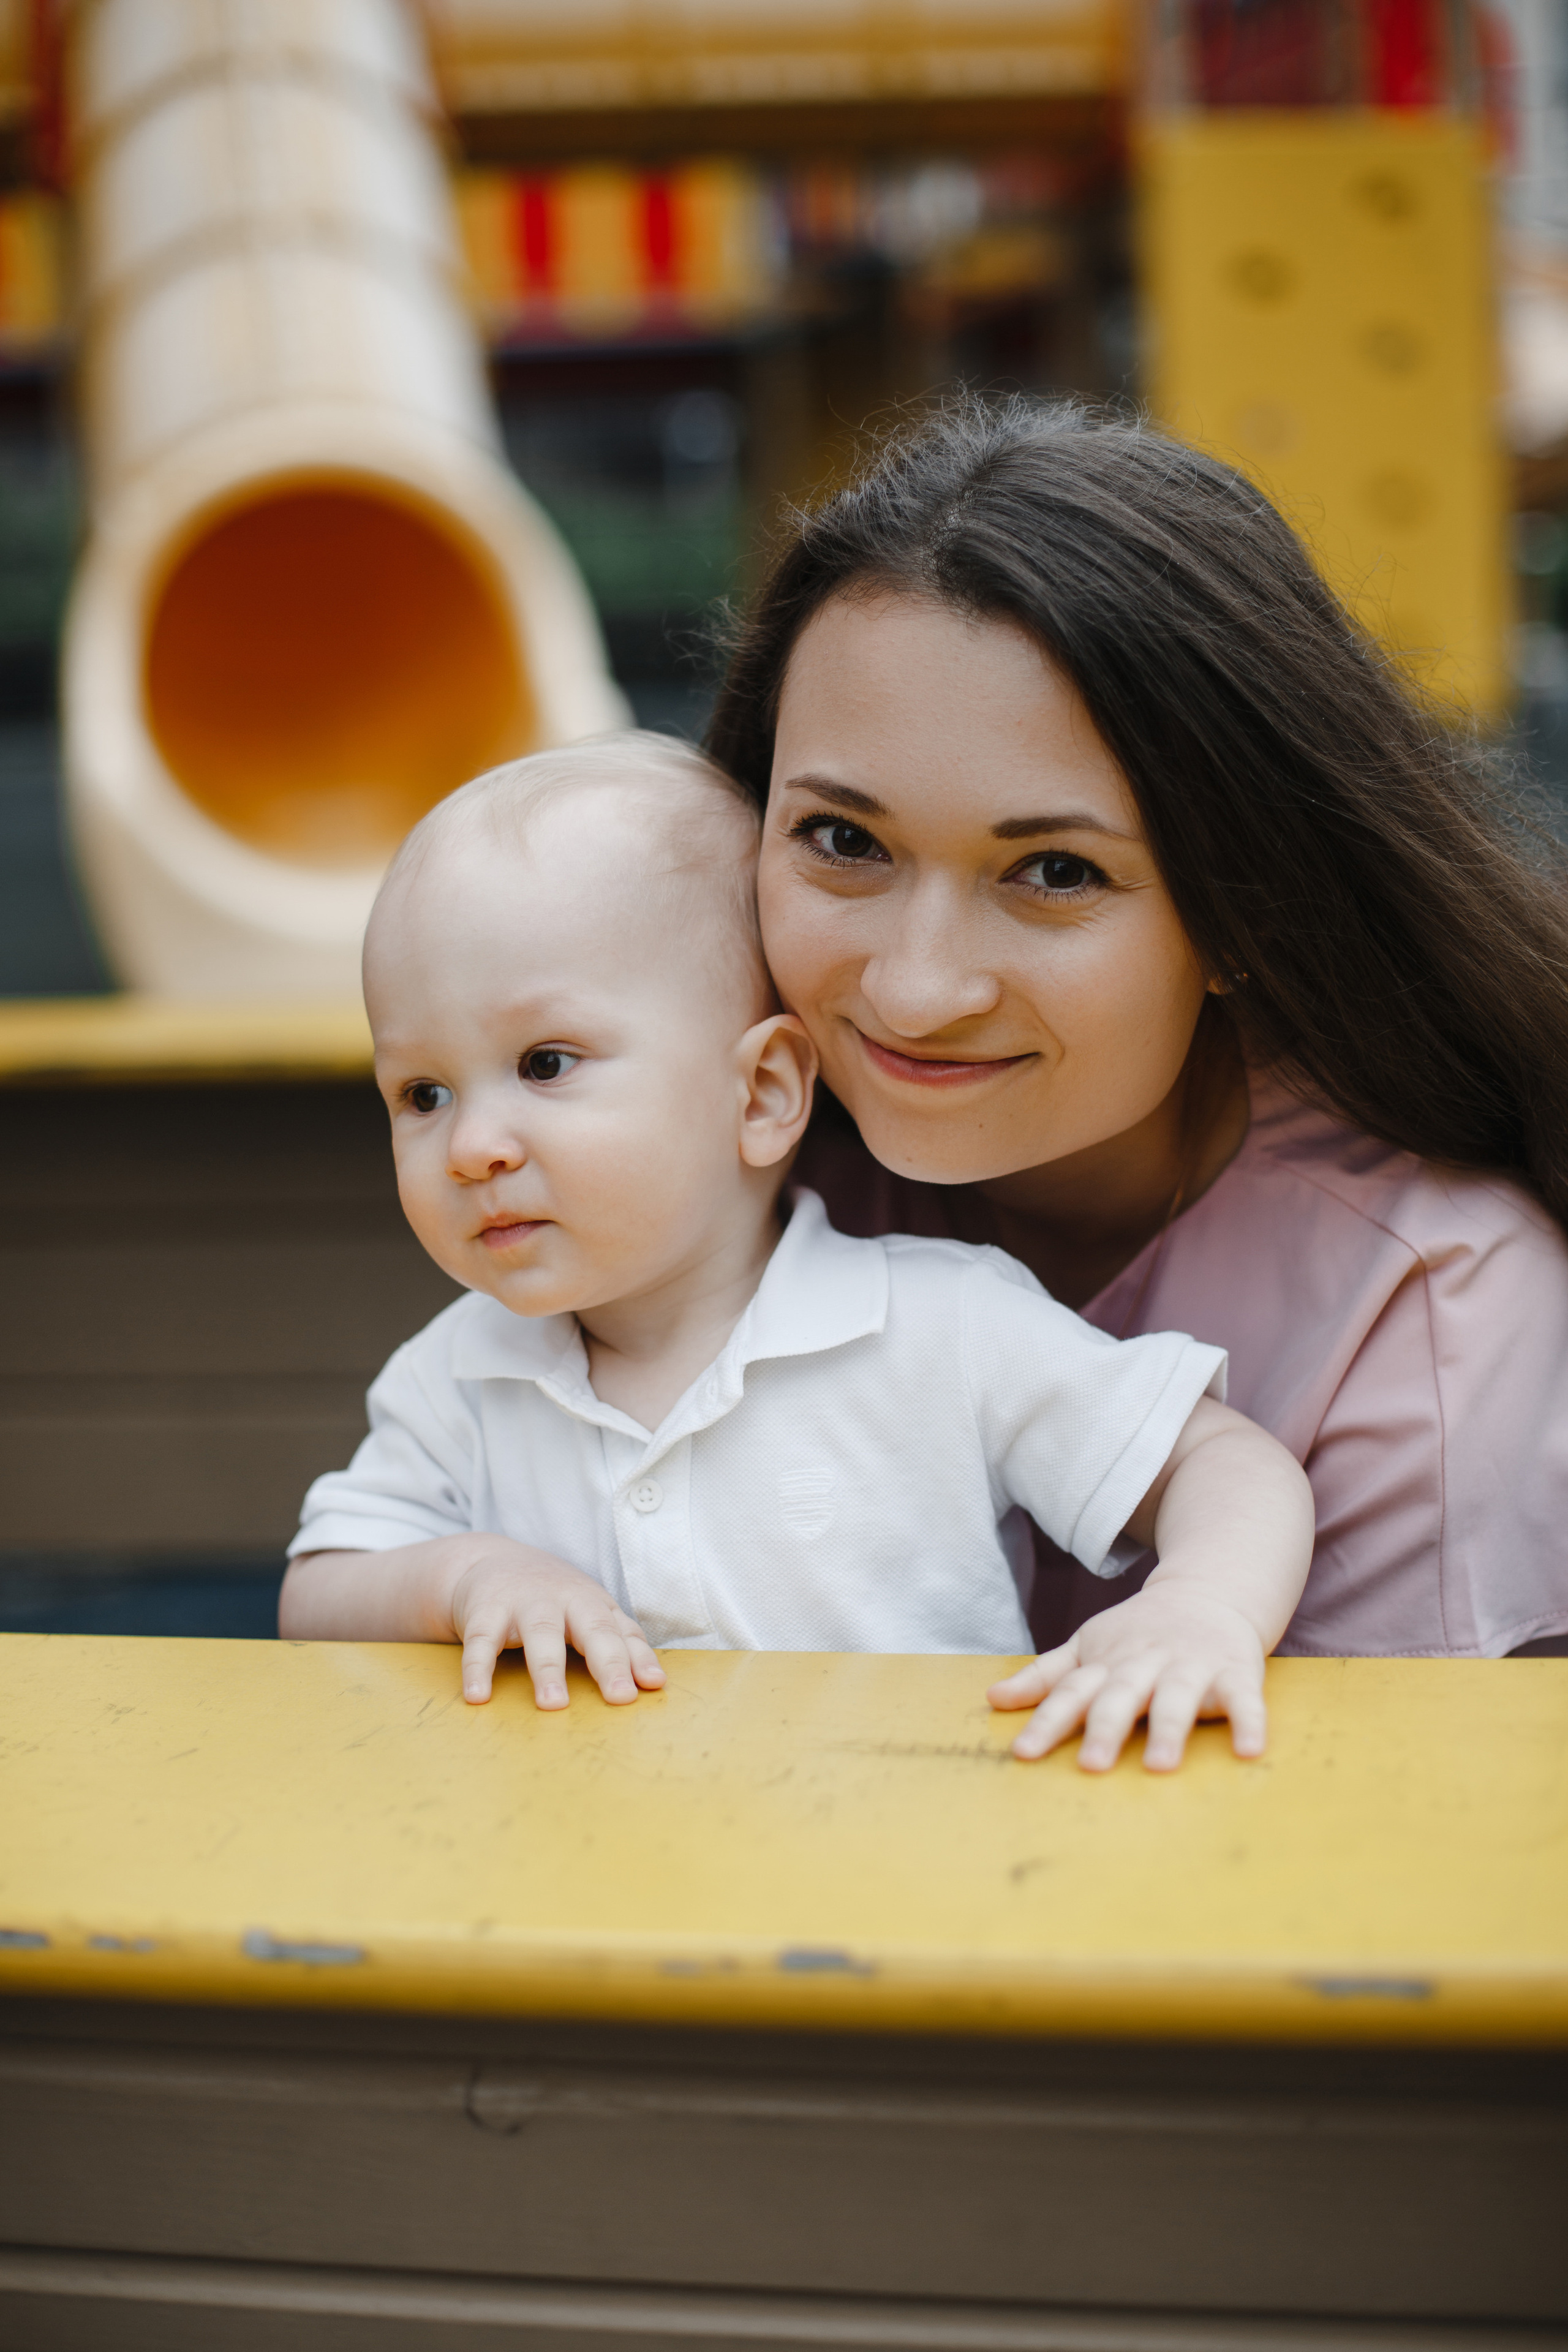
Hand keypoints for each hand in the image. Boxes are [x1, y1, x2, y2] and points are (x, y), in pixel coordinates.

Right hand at [447, 1540, 665, 1711]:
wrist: (490, 1561)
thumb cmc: (554, 1597)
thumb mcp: (591, 1611)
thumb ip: (623, 1643)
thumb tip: (656, 1683)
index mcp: (592, 1603)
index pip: (620, 1632)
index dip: (638, 1658)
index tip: (653, 1685)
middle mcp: (563, 1600)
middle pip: (590, 1629)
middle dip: (607, 1662)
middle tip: (620, 1697)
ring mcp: (523, 1603)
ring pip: (540, 1634)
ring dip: (547, 1669)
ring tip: (553, 1704)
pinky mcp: (485, 1610)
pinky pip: (481, 1641)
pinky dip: (477, 1668)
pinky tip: (478, 1696)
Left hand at [986, 1581, 1266, 1770]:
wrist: (1208, 1590)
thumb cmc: (1138, 1632)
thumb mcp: (1087, 1647)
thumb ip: (1044, 1677)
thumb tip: (992, 1699)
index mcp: (1107, 1662)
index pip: (1071, 1693)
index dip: (1046, 1722)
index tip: (1024, 1754)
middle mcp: (1145, 1663)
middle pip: (1121, 1695)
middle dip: (1106, 1728)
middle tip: (1091, 1766)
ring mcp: (1191, 1666)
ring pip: (1178, 1697)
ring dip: (1169, 1729)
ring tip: (1159, 1766)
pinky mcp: (1235, 1672)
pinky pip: (1244, 1699)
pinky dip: (1248, 1723)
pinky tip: (1249, 1752)